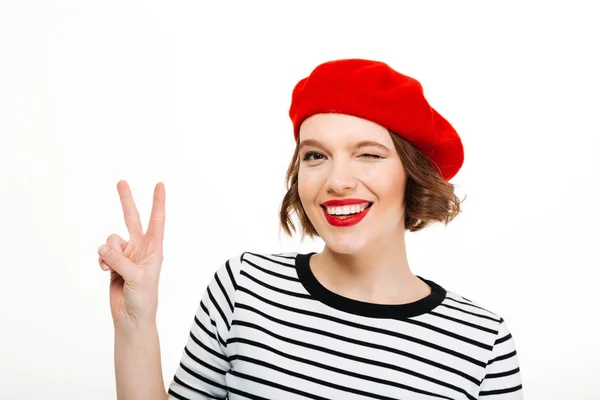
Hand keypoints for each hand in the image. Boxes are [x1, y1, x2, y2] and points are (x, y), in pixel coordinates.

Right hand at [97, 180, 165, 326]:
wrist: (132, 317)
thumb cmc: (144, 298)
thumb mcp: (136, 278)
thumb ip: (120, 260)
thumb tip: (103, 246)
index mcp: (154, 248)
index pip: (157, 220)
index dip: (158, 202)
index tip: (160, 184)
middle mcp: (141, 248)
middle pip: (132, 219)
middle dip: (126, 201)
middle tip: (121, 181)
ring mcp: (127, 254)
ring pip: (112, 239)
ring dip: (108, 251)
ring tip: (112, 267)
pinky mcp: (114, 263)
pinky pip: (103, 252)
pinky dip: (102, 259)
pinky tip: (105, 270)